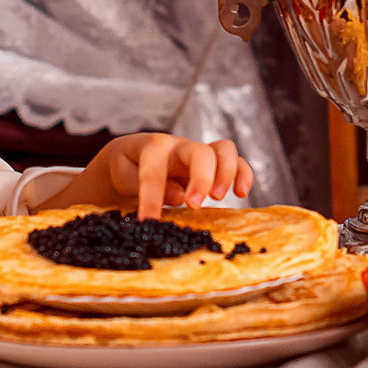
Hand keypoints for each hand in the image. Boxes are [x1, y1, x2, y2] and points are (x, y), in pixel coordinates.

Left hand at [47, 133, 255, 217]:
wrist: (133, 155)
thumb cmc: (127, 168)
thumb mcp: (124, 176)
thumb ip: (143, 186)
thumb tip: (177, 196)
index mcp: (152, 147)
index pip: (154, 171)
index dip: (151, 198)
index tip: (148, 222)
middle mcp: (180, 146)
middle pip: (200, 152)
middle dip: (201, 179)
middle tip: (193, 205)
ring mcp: (199, 152)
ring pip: (224, 149)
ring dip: (226, 173)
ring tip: (218, 198)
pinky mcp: (214, 162)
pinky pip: (237, 161)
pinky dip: (243, 174)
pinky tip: (241, 193)